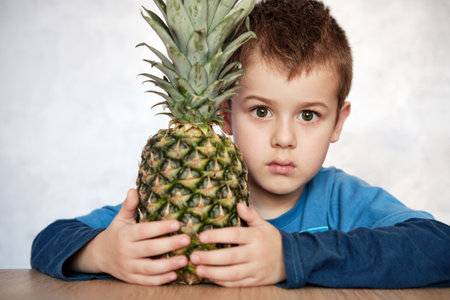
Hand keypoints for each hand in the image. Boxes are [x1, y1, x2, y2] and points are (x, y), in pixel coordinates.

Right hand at [68, 189, 189, 284]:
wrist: (99, 255)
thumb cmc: (117, 233)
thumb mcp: (121, 218)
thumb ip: (129, 206)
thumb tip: (133, 189)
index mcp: (125, 234)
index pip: (144, 230)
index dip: (161, 228)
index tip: (177, 224)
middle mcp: (126, 251)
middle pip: (149, 249)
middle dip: (169, 245)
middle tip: (187, 239)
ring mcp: (128, 267)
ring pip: (149, 268)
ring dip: (168, 265)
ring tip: (185, 259)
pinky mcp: (131, 279)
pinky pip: (147, 281)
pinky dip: (160, 280)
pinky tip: (174, 275)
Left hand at [190, 203, 285, 286]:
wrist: (291, 260)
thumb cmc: (271, 239)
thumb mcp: (263, 225)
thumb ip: (250, 215)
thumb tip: (238, 204)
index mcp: (256, 237)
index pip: (235, 235)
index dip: (218, 236)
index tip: (201, 236)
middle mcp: (256, 253)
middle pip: (231, 256)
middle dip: (210, 257)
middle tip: (193, 256)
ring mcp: (256, 269)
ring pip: (233, 273)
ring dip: (213, 272)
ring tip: (198, 269)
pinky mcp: (256, 281)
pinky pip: (237, 283)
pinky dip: (222, 282)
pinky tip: (209, 277)